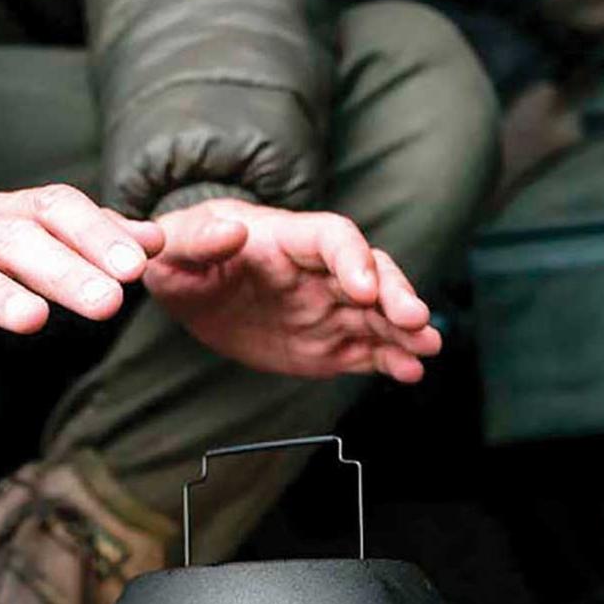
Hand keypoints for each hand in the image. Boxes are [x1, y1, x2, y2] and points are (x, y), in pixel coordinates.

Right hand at [0, 186, 163, 356]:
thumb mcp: (29, 247)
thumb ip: (89, 243)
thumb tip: (155, 240)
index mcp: (6, 215)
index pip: (55, 209)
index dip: (96, 233)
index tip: (136, 266)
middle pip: (15, 240)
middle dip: (63, 269)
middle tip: (107, 301)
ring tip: (34, 320)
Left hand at [143, 198, 441, 381]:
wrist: (186, 283)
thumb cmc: (182, 252)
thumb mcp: (176, 244)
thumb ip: (200, 239)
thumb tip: (232, 231)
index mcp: (286, 239)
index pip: (333, 238)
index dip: (352, 259)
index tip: (362, 287)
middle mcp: (316, 270)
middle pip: (370, 273)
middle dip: (395, 294)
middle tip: (416, 319)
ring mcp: (325, 305)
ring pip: (376, 314)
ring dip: (405, 330)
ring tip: (427, 348)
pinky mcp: (325, 340)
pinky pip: (363, 348)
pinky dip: (388, 359)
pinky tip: (408, 372)